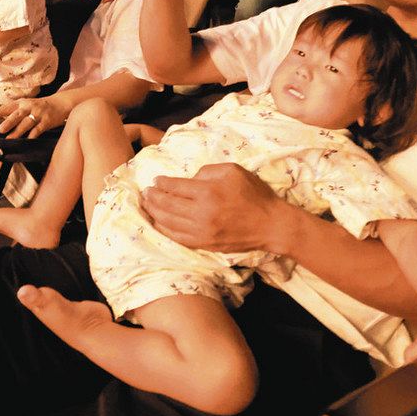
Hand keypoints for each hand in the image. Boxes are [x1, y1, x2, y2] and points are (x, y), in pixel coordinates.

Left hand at [0, 95, 71, 137]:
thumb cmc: (40, 106)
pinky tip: (27, 140)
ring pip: (26, 123)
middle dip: (8, 122)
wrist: (60, 103)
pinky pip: (38, 130)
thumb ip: (15, 111)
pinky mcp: (46, 122)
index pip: (7, 107)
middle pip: (17, 115)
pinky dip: (32, 135)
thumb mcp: (27, 104)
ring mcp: (38, 114)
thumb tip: (0, 121)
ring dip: (18, 131)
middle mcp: (29, 107)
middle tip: (0, 129)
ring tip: (10, 138)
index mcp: (22, 103)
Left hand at [141, 163, 299, 253]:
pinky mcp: (205, 244)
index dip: (162, 183)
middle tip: (146, 192)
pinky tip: (158, 223)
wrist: (270, 224)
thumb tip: (187, 179)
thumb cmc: (253, 194)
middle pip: (167, 205)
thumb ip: (206, 171)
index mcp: (208, 193)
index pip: (175, 187)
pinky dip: (164, 230)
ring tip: (147, 205)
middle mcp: (201, 214)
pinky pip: (177, 238)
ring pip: (168, 223)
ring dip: (154, 213)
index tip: (155, 180)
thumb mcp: (232, 171)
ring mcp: (202, 232)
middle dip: (153, 197)